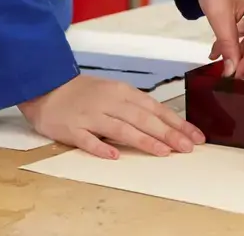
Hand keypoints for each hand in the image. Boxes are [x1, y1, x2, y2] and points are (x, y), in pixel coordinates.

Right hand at [20, 74, 204, 160]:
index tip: (195, 136)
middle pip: (143, 119)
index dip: (176, 123)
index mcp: (122, 93)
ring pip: (120, 128)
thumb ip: (136, 108)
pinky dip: (101, 147)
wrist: (48, 87)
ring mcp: (90, 116)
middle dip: (168, 133)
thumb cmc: (85, 94)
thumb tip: (165, 124)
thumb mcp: (114, 93)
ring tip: (163, 151)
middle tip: (187, 147)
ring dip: (144, 140)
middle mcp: (109, 102)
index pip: (155, 108)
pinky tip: (115, 156)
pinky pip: (88, 140)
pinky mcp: (72, 129)